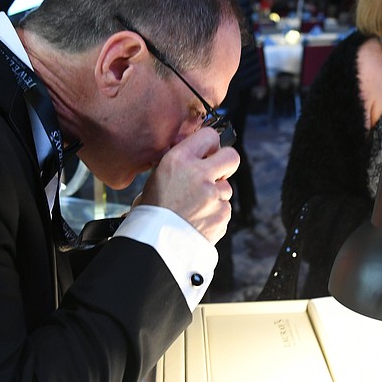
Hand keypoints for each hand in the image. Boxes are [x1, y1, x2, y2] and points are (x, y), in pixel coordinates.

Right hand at [138, 127, 239, 242]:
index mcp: (178, 160)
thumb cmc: (150, 212)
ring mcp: (213, 195)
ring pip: (226, 187)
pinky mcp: (222, 214)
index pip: (209, 136)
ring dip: (216, 194)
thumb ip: (179, 164)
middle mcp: (199, 174)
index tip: (208, 152)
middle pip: (231, 156)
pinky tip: (198, 219)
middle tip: (215, 173)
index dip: (210, 144)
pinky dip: (215, 213)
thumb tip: (195, 157)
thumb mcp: (156, 178)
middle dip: (225, 163)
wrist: (153, 245)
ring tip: (195, 207)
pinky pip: (224, 208)